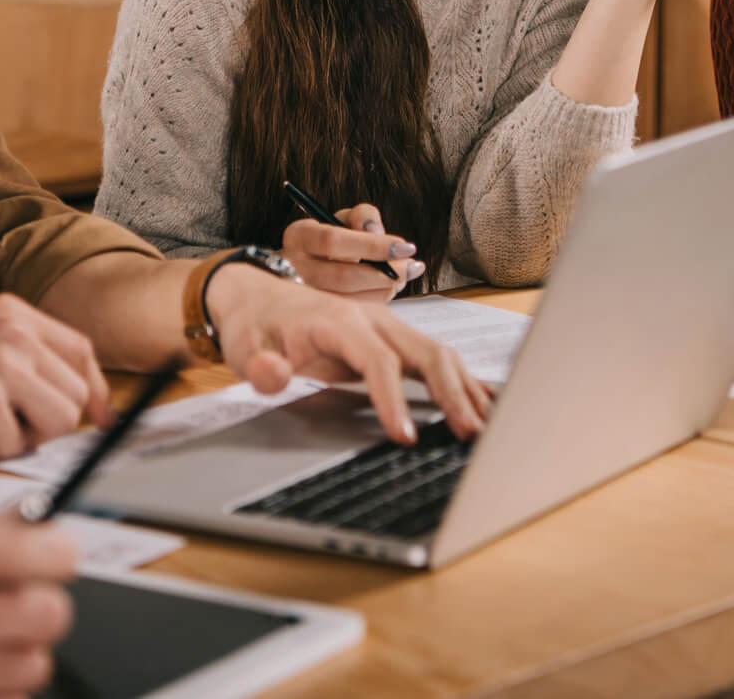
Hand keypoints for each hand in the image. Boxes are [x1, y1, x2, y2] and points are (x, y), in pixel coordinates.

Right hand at [0, 294, 112, 459]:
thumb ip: (23, 360)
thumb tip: (82, 402)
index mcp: (13, 314)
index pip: (82, 351)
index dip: (96, 391)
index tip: (103, 420)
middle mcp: (13, 332)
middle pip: (76, 394)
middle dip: (48, 424)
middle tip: (4, 426)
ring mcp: (0, 363)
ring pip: (59, 421)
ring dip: (24, 438)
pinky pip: (18, 445)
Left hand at [203, 267, 493, 442]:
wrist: (260, 297)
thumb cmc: (257, 326)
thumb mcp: (244, 347)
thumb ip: (259, 365)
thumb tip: (273, 374)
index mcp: (341, 321)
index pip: (377, 361)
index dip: (392, 399)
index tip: (403, 436)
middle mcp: (375, 318)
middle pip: (426, 351)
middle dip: (451, 393)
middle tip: (468, 434)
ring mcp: (390, 326)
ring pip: (440, 353)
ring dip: (466, 389)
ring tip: (486, 428)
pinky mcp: (396, 340)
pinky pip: (438, 358)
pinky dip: (465, 381)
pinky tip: (488, 403)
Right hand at [280, 203, 420, 298]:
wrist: (312, 265)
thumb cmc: (334, 237)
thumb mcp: (345, 218)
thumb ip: (364, 217)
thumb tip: (376, 234)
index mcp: (299, 236)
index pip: (333, 241)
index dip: (372, 245)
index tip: (405, 246)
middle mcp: (295, 268)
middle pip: (344, 276)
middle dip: (385, 273)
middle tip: (411, 266)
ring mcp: (305, 297)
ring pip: (351, 299)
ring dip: (387, 287)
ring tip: (405, 273)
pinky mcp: (319, 316)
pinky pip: (356, 312)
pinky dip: (381, 299)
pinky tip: (392, 285)